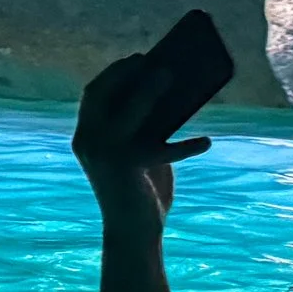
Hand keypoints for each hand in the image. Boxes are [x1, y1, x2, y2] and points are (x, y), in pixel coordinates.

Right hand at [72, 51, 209, 233]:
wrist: (132, 233)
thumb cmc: (140, 191)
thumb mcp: (139, 154)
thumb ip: (146, 129)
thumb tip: (171, 95)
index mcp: (85, 137)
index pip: (93, 94)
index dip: (114, 73)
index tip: (138, 58)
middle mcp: (87, 142)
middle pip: (103, 94)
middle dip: (127, 73)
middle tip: (155, 62)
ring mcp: (102, 154)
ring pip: (127, 112)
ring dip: (150, 91)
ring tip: (175, 78)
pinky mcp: (125, 169)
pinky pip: (159, 150)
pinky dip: (185, 146)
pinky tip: (207, 141)